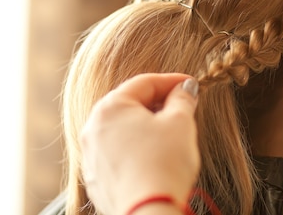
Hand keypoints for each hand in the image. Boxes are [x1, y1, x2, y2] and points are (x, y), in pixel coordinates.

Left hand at [81, 73, 200, 214]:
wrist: (148, 212)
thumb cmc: (163, 163)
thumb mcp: (180, 122)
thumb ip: (182, 99)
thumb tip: (184, 89)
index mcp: (111, 107)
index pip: (145, 82)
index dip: (172, 81)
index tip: (191, 85)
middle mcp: (93, 128)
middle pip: (130, 104)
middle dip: (158, 103)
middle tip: (183, 106)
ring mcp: (91, 155)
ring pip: (123, 129)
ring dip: (147, 126)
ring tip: (172, 132)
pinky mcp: (97, 178)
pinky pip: (118, 153)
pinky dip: (137, 148)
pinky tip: (156, 156)